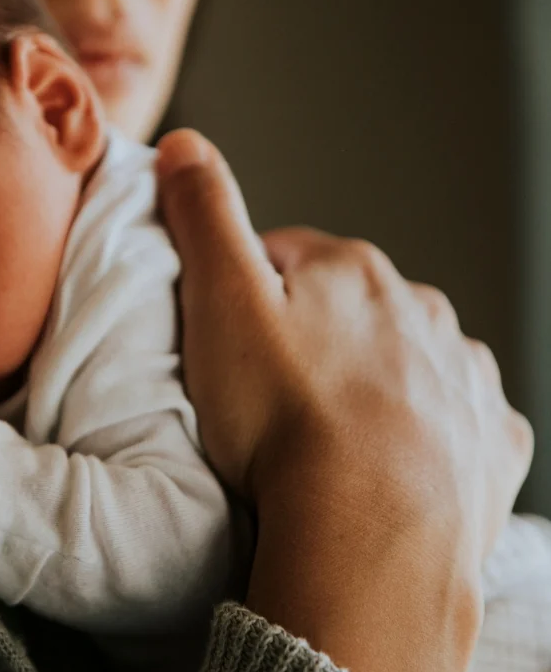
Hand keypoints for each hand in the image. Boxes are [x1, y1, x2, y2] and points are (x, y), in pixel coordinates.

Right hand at [157, 129, 530, 671]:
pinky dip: (423, 434)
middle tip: (267, 396)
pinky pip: (454, 422)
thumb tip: (184, 142)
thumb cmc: (283, 415)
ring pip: (405, 361)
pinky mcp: (487, 442)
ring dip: (369, 383)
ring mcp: (463, 377)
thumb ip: (203, 215)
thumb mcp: (219, 299)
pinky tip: (385, 464)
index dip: (247, 294)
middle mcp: (421, 311)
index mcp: (353, 272)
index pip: (288, 257)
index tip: (224, 341)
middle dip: (313, 337)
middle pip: (350, 309)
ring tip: (322, 437)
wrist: (368, 529)